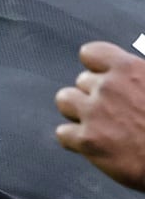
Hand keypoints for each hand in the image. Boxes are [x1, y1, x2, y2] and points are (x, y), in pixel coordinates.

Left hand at [55, 41, 144, 190]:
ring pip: (64, 100)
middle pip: (81, 81)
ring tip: (95, 123)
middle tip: (112, 111)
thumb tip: (134, 74)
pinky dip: (73, 139)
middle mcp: (107, 87)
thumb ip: (141, 75)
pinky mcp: (86, 141)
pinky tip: (91, 145)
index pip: (91, 54)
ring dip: (75, 110)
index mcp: (129, 69)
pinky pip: (62, 133)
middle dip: (93, 93)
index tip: (103, 77)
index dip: (95, 67)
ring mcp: (94, 113)